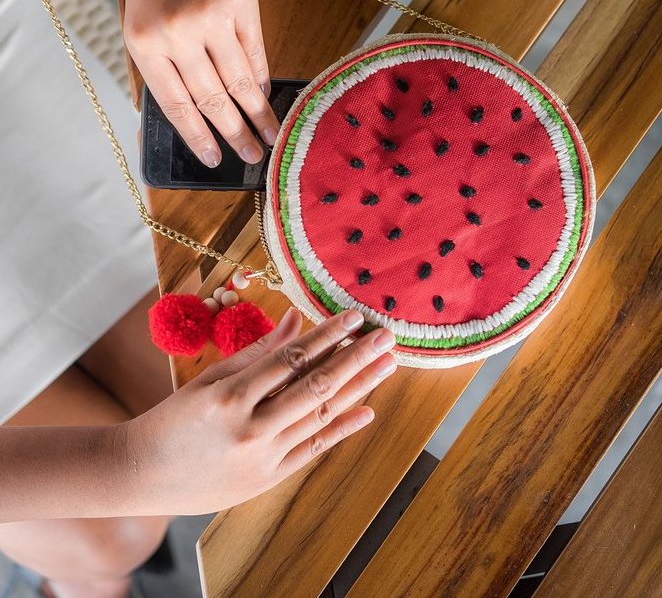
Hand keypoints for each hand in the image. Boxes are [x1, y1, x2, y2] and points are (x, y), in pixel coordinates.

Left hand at [124, 0, 279, 166]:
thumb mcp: (142, 21)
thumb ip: (166, 66)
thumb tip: (199, 114)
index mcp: (144, 42)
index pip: (177, 106)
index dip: (199, 138)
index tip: (216, 160)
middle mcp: (177, 31)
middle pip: (213, 99)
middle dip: (235, 135)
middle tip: (253, 158)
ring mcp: (211, 15)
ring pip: (240, 81)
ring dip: (258, 114)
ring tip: (270, 136)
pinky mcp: (241, 0)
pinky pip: (255, 51)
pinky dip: (261, 76)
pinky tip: (265, 94)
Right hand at [125, 309, 396, 514]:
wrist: (139, 476)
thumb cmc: (172, 420)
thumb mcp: (208, 379)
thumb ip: (256, 351)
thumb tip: (295, 320)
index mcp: (229, 397)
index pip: (291, 358)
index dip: (326, 335)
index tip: (353, 317)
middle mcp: (250, 428)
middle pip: (315, 385)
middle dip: (356, 357)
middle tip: (386, 336)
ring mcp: (263, 458)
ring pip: (321, 415)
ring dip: (358, 387)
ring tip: (386, 365)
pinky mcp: (269, 479)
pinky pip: (314, 449)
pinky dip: (341, 429)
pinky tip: (367, 410)